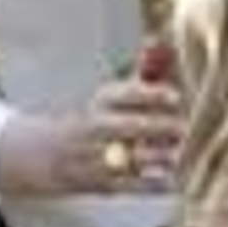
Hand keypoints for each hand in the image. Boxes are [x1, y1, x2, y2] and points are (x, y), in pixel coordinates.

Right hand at [0, 71, 182, 198]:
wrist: (43, 155)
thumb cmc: (92, 121)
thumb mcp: (110, 96)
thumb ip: (139, 72)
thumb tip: (157, 41)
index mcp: (101, 102)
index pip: (126, 94)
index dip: (153, 94)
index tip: (175, 97)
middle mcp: (97, 128)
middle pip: (132, 126)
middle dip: (162, 128)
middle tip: (184, 129)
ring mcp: (97, 157)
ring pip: (134, 157)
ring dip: (160, 156)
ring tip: (178, 154)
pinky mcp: (101, 183)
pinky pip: (132, 185)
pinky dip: (154, 183)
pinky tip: (171, 179)